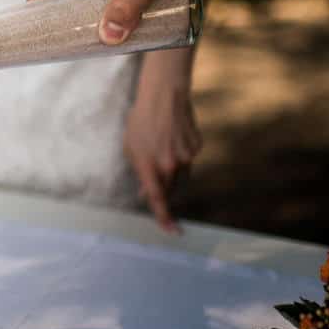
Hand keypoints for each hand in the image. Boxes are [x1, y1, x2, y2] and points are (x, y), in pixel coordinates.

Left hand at [123, 80, 201, 234]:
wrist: (165, 97)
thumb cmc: (141, 121)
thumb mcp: (131, 147)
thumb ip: (140, 172)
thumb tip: (148, 193)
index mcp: (149, 165)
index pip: (158, 199)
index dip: (164, 217)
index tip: (172, 231)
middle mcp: (170, 165)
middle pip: (170, 189)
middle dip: (163, 189)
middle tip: (154, 175)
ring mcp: (186, 157)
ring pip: (180, 176)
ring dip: (171, 171)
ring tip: (161, 147)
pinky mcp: (197, 148)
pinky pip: (188, 161)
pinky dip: (181, 155)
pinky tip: (173, 137)